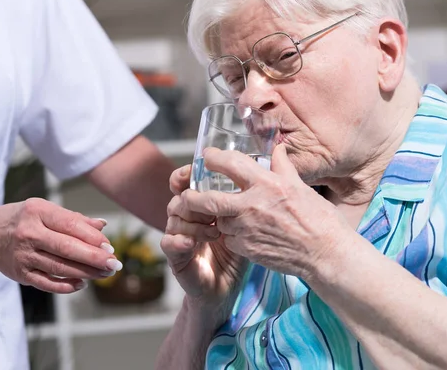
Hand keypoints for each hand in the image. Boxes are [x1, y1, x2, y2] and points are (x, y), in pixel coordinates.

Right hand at [0, 198, 121, 293]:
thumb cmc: (21, 220)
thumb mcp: (43, 209)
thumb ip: (72, 219)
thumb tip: (102, 225)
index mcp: (37, 212)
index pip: (71, 225)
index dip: (94, 238)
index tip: (110, 247)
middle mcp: (29, 233)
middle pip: (68, 248)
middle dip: (95, 258)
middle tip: (114, 264)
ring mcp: (23, 255)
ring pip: (60, 267)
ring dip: (86, 272)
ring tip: (104, 273)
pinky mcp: (20, 274)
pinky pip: (47, 283)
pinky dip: (66, 285)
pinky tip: (82, 283)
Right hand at [161, 165, 248, 317]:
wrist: (228, 290)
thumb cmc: (239, 251)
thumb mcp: (249, 220)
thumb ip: (256, 193)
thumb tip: (278, 155)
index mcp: (202, 205)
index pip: (188, 182)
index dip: (188, 174)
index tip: (201, 171)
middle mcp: (188, 218)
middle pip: (180, 196)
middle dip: (195, 197)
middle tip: (215, 208)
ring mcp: (179, 236)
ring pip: (173, 217)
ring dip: (193, 221)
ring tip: (215, 230)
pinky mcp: (175, 257)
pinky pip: (168, 243)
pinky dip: (178, 240)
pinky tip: (192, 243)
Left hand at [179, 145, 350, 280]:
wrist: (326, 254)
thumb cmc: (319, 219)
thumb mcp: (301, 187)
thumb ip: (283, 167)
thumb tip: (277, 148)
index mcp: (267, 184)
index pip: (230, 164)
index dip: (213, 158)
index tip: (207, 157)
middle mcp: (252, 206)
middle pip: (208, 200)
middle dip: (192, 196)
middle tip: (188, 194)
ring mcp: (248, 230)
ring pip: (219, 221)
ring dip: (219, 217)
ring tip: (228, 215)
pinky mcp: (247, 249)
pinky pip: (230, 239)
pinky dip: (232, 235)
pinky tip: (244, 233)